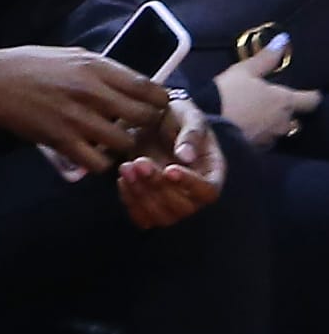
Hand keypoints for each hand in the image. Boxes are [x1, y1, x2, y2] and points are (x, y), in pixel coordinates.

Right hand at [0, 45, 167, 175]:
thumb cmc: (26, 65)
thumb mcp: (69, 56)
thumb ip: (101, 69)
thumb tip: (130, 83)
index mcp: (96, 67)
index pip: (149, 88)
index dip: (158, 102)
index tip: (153, 108)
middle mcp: (93, 92)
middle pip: (145, 117)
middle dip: (146, 126)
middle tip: (135, 129)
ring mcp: (78, 118)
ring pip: (125, 142)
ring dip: (123, 146)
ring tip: (112, 143)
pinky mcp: (61, 141)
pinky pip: (98, 162)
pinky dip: (99, 162)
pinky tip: (91, 154)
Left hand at [118, 94, 225, 229]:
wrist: (151, 120)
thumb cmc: (175, 116)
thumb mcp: (187, 115)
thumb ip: (190, 134)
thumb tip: (186, 156)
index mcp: (212, 172)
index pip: (209, 191)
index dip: (190, 185)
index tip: (169, 169)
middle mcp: (195, 193)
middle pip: (184, 207)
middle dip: (158, 187)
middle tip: (139, 162)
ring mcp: (173, 202)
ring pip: (162, 216)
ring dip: (141, 195)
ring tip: (126, 167)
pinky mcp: (150, 204)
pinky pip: (142, 218)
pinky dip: (130, 202)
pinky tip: (122, 178)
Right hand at [215, 34, 317, 148]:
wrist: (204, 126)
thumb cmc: (227, 95)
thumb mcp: (243, 71)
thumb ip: (266, 58)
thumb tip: (283, 40)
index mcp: (284, 101)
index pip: (311, 100)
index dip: (310, 95)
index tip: (307, 93)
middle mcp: (282, 122)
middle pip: (294, 117)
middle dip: (286, 112)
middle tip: (271, 104)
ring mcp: (269, 138)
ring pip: (277, 130)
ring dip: (271, 124)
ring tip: (254, 117)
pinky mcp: (254, 149)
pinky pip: (262, 140)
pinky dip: (257, 134)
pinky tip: (244, 128)